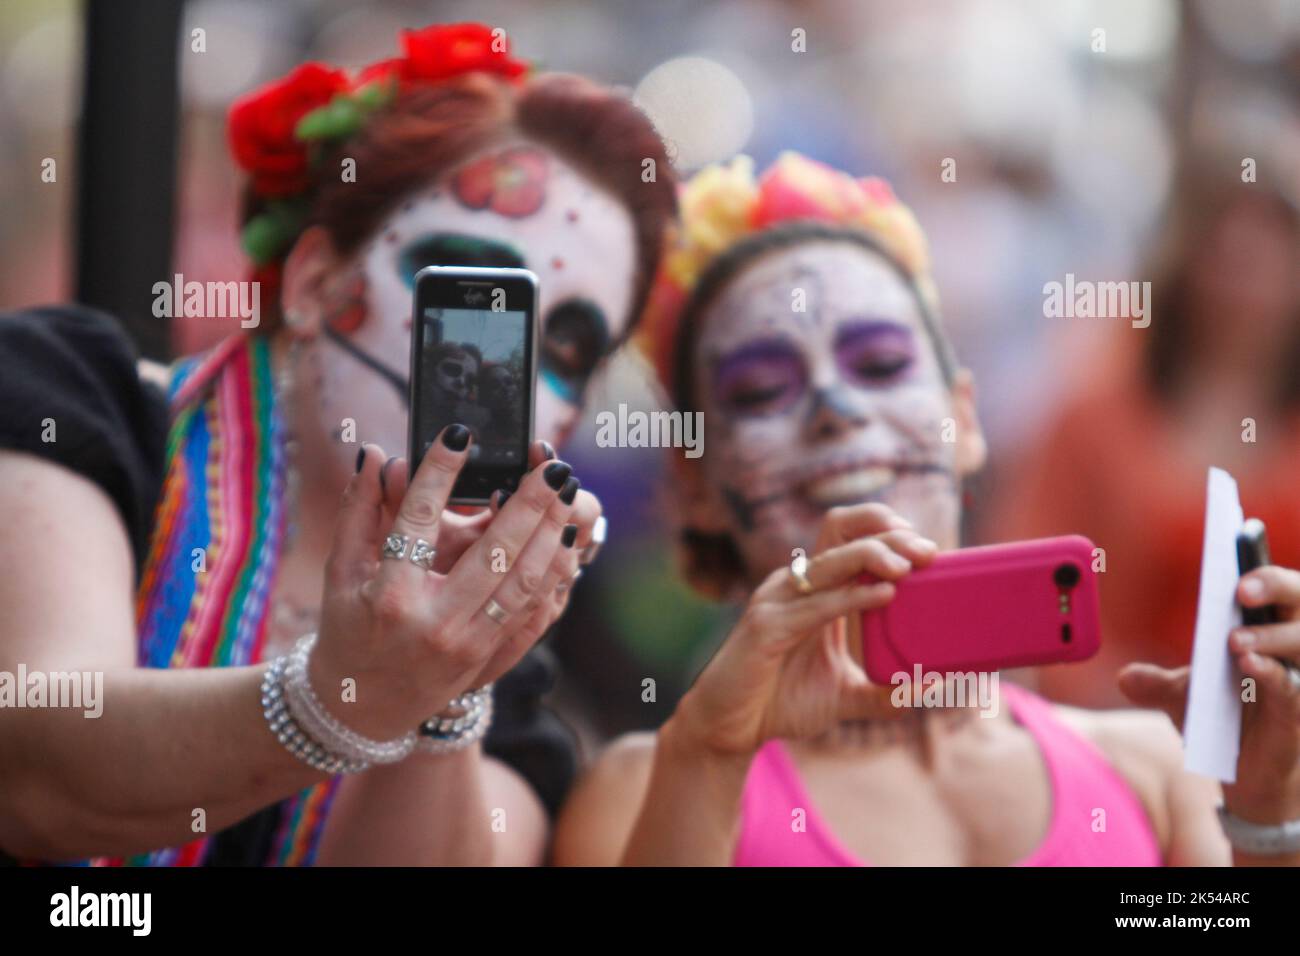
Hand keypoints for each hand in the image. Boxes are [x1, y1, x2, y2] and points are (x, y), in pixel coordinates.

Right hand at [308, 427, 583, 739]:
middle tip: (550, 464)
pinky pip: (534, 610)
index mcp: (390, 596)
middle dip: (529, 502)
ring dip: (551, 533)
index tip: (459, 435)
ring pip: (525, 581)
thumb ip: (359, 511)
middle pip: (494, 551)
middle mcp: (435, 622)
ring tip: (564, 492)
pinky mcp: (490, 656)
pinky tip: (563, 539)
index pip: (418, 519)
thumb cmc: (347, 631)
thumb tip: (372, 454)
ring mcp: (467, 643)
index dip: (440, 472)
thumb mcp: (339, 573)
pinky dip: (553, 572)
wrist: (361, 708)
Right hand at [669, 504, 936, 757]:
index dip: (887, 532)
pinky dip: (850, 597)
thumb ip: (887, 694)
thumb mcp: (846, 697)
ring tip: (908, 565)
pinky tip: (883, 595)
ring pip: (829, 562)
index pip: (850, 538)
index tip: (927, 550)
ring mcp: (776, 602)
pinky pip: (814, 606)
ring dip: (871, 556)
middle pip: (841, 534)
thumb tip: (936, 691)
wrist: (728, 728)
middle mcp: (795, 587)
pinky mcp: (765, 628)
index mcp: (814, 592)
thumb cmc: (781, 703)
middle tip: (928, 551)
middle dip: (887, 535)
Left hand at [1119, 565, 1299, 823]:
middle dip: (1275, 585)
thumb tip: (1124, 677)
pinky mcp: (1299, 712)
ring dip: (1269, 636)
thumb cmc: (1224, 720)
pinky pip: (1293, 687)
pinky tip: (1251, 665)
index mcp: (1266, 626)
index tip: (1238, 529)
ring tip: (1235, 641)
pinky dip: (1272, 673)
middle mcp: (1291, 644)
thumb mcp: (1182, 698)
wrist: (1248, 776)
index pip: (1270, 583)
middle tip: (1241, 586)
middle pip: (1299, 600)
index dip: (1256, 555)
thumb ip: (1155, 684)